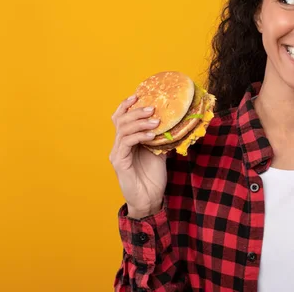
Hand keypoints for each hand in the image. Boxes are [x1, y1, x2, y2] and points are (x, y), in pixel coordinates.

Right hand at [109, 95, 167, 217]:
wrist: (150, 199)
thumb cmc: (153, 177)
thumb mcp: (160, 152)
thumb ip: (162, 138)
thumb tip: (175, 122)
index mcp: (127, 141)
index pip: (121, 118)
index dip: (127, 105)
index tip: (139, 95)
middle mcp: (119, 145)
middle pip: (121, 120)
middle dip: (136, 111)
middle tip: (152, 108)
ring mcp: (117, 153)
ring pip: (123, 130)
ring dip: (140, 123)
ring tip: (156, 121)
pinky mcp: (119, 162)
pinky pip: (126, 143)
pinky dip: (139, 136)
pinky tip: (152, 136)